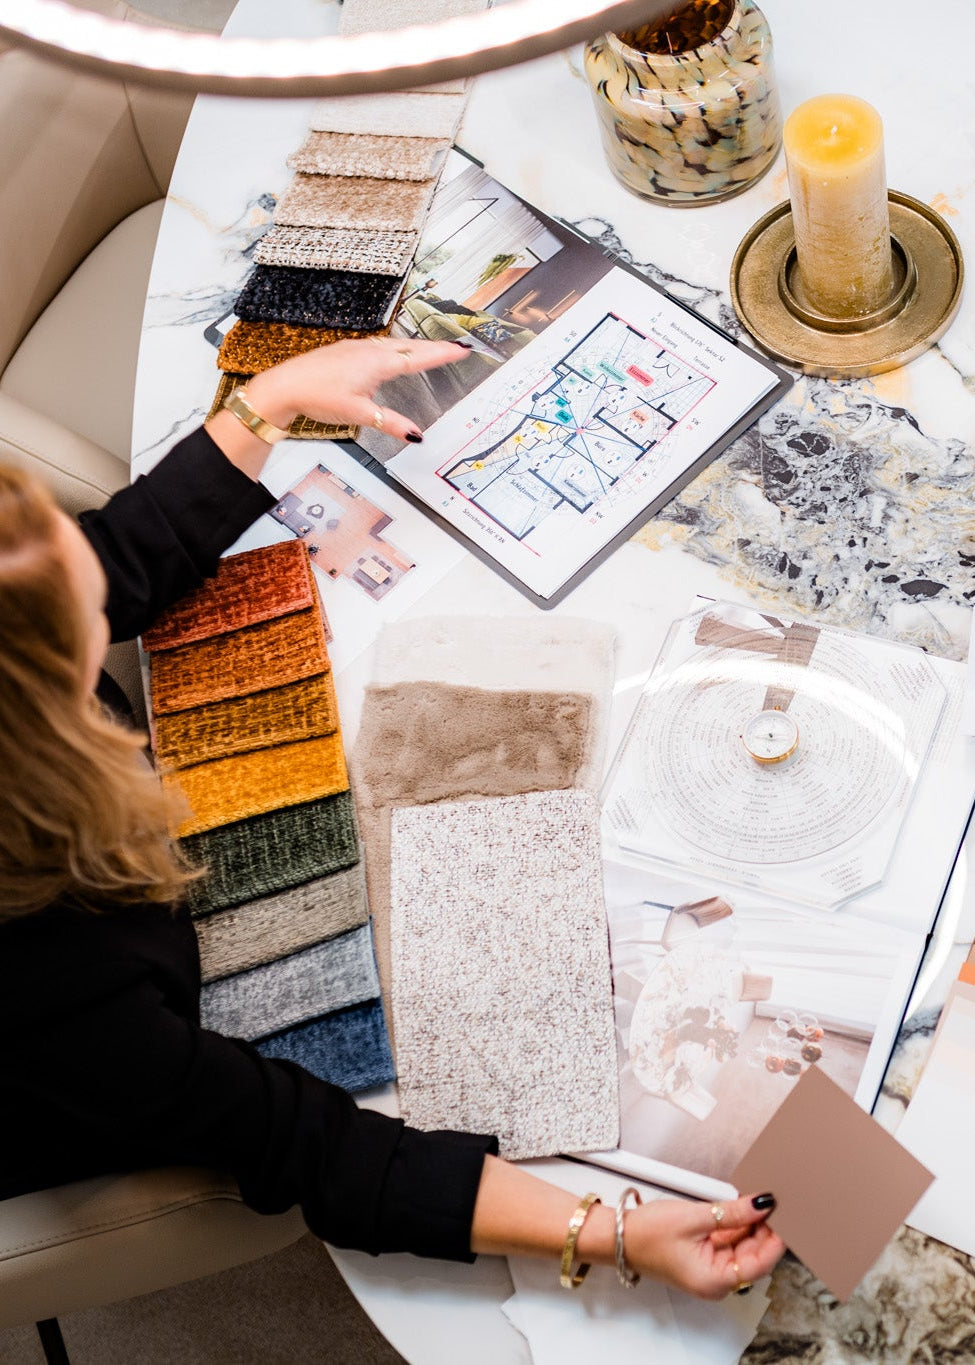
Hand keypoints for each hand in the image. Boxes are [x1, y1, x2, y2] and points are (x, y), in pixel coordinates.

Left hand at [243, 336, 467, 441]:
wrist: (285, 386)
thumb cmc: (318, 396)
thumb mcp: (359, 414)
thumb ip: (391, 423)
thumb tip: (415, 434)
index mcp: (377, 363)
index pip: (418, 357)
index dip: (442, 354)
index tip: (462, 349)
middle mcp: (369, 350)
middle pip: (410, 347)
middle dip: (434, 347)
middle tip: (456, 346)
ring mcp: (357, 347)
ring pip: (394, 344)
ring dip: (415, 346)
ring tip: (431, 349)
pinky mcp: (346, 350)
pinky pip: (379, 345)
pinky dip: (395, 348)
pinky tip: (392, 354)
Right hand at [621, 1193, 784, 1299]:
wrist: (618, 1236)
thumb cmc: (647, 1235)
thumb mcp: (696, 1217)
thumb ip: (733, 1213)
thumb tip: (762, 1206)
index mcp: (716, 1281)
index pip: (761, 1263)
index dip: (775, 1238)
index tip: (785, 1216)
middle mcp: (716, 1281)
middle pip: (753, 1255)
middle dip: (764, 1229)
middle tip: (772, 1202)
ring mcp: (710, 1269)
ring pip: (742, 1247)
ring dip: (750, 1226)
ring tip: (757, 1202)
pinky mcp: (703, 1258)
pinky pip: (727, 1243)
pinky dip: (735, 1226)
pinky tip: (740, 1209)